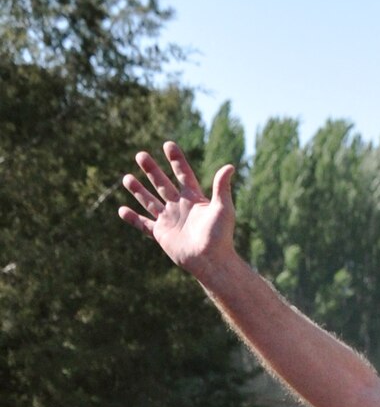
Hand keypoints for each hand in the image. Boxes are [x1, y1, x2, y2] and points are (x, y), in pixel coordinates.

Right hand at [118, 142, 237, 278]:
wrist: (211, 261)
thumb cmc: (220, 236)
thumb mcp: (223, 208)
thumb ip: (222, 187)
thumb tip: (230, 167)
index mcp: (194, 199)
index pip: (183, 174)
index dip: (176, 160)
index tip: (168, 145)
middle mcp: (180, 207)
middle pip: (162, 184)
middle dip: (151, 170)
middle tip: (140, 155)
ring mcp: (170, 220)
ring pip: (150, 201)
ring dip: (138, 190)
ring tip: (126, 178)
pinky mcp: (162, 234)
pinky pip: (144, 225)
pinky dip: (133, 219)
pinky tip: (121, 210)